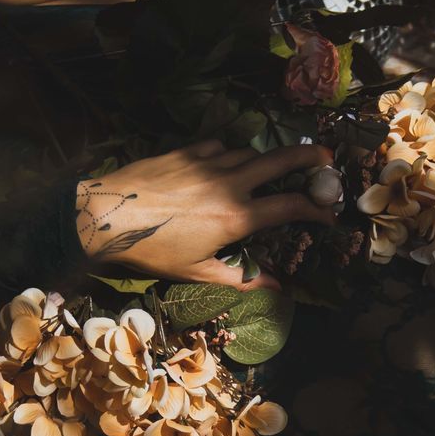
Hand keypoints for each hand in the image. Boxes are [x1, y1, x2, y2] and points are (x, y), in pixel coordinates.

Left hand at [73, 140, 338, 288]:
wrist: (104, 216)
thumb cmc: (152, 250)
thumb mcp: (196, 272)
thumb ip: (240, 278)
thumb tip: (275, 289)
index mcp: (236, 217)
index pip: (290, 206)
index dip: (316, 209)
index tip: (329, 213)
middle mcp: (229, 184)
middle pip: (280, 162)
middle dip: (309, 158)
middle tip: (327, 157)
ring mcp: (207, 162)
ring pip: (249, 153)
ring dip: (265, 160)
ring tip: (272, 169)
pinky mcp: (186, 151)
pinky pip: (219, 146)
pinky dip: (230, 153)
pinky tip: (226, 163)